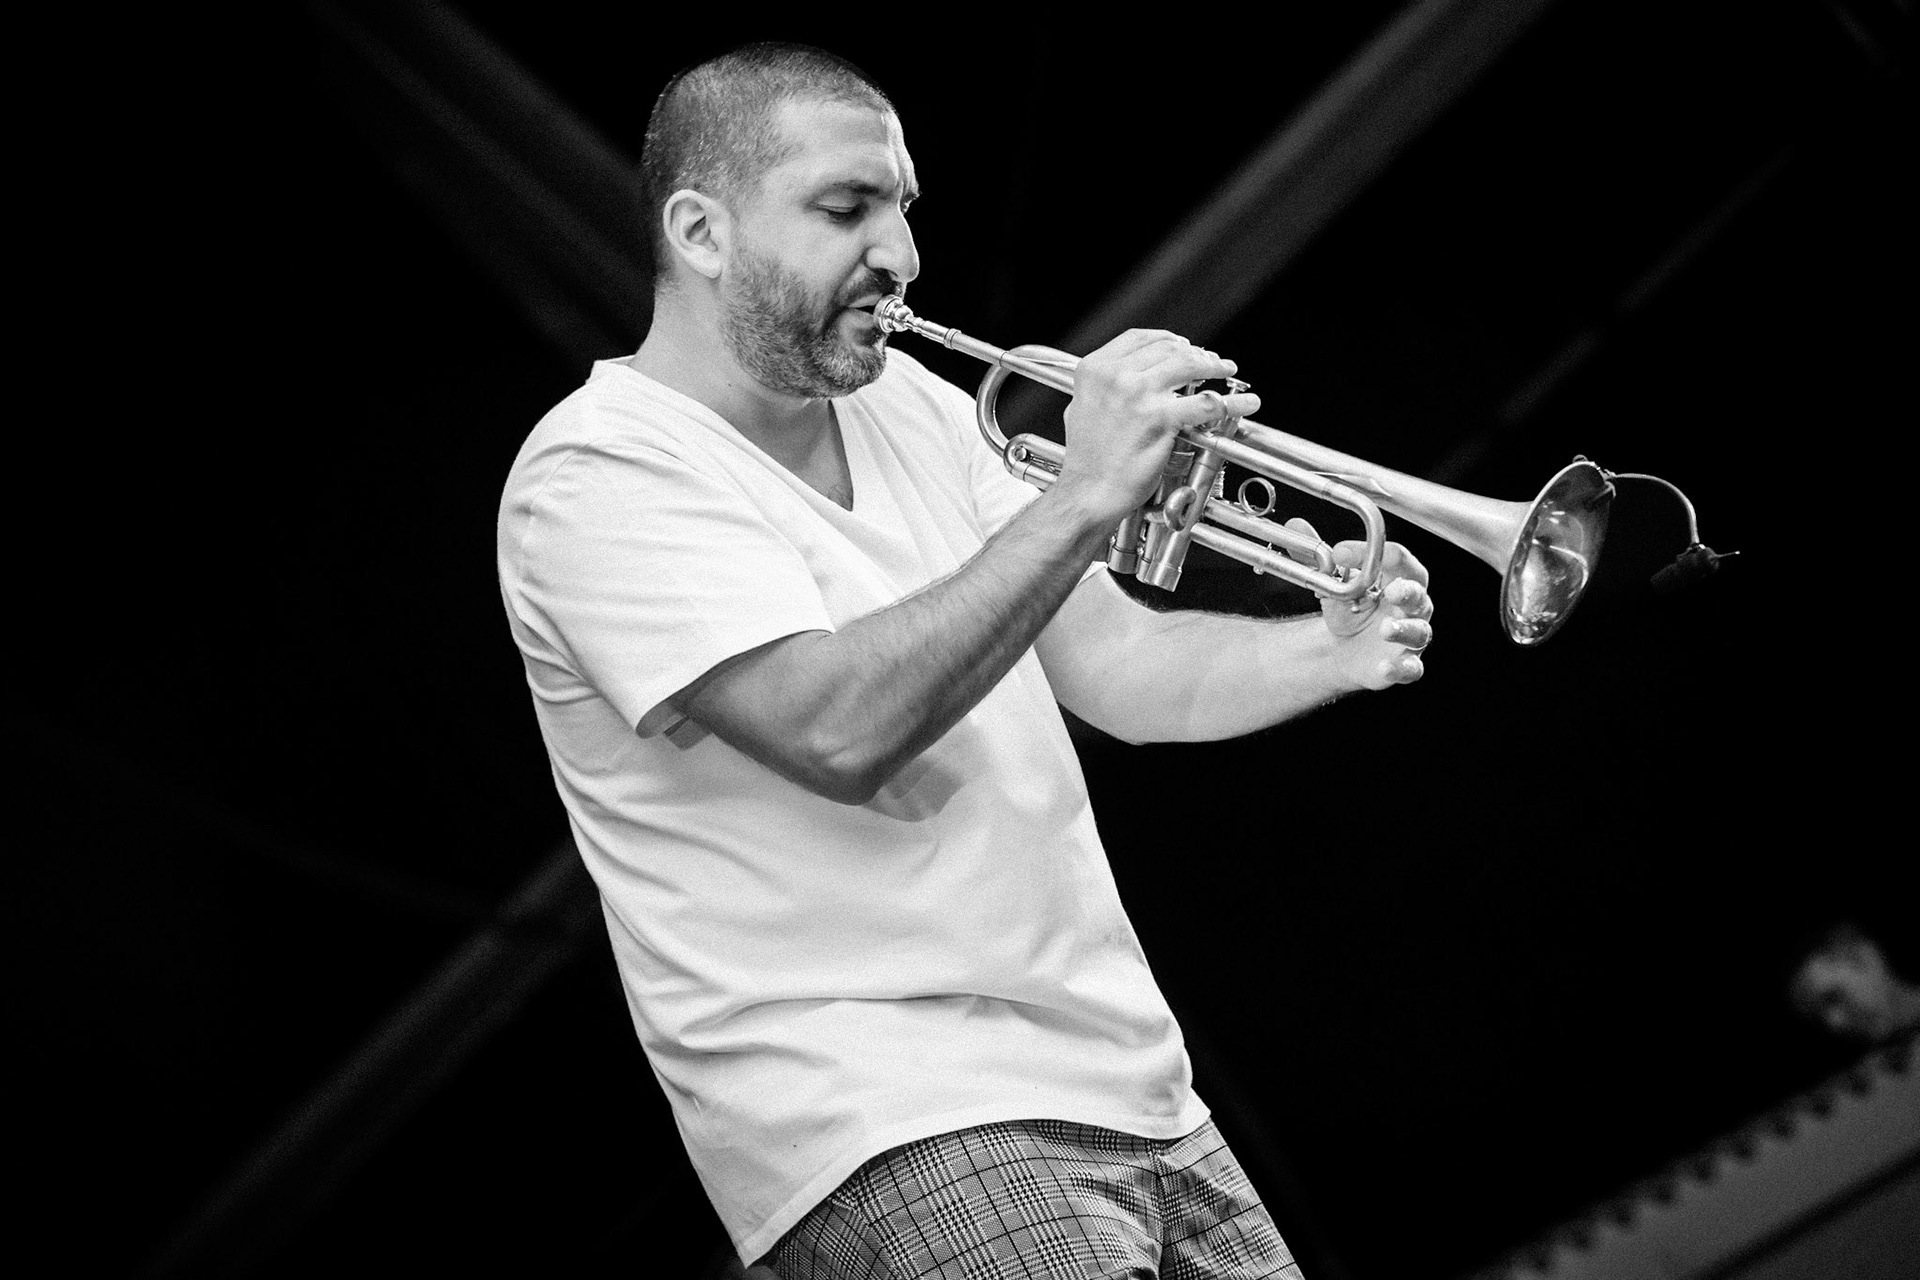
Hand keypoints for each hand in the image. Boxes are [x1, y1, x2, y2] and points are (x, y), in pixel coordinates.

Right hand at [1053, 330, 1259, 524]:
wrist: (1088, 492)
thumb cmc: (1086, 459)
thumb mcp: (1080, 407)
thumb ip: (1104, 386)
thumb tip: (1129, 376)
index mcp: (1094, 369)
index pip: (1139, 338)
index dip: (1167, 338)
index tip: (1183, 345)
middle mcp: (1115, 376)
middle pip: (1168, 348)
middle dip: (1195, 352)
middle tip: (1210, 361)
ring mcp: (1138, 395)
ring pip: (1190, 365)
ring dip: (1214, 365)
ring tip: (1226, 370)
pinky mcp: (1160, 419)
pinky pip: (1207, 403)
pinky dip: (1233, 402)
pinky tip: (1246, 403)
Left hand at [1286, 517, 1432, 689]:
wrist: (1344, 648)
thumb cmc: (1350, 609)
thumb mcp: (1333, 582)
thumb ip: (1317, 556)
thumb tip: (1296, 523)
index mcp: (1399, 577)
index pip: (1398, 559)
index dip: (1378, 554)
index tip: (1341, 553)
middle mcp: (1413, 605)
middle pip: (1418, 593)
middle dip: (1407, 591)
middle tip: (1391, 591)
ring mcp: (1412, 635)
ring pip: (1419, 632)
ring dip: (1404, 629)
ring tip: (1385, 629)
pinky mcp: (1405, 664)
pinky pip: (1410, 668)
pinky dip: (1400, 668)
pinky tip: (1384, 667)